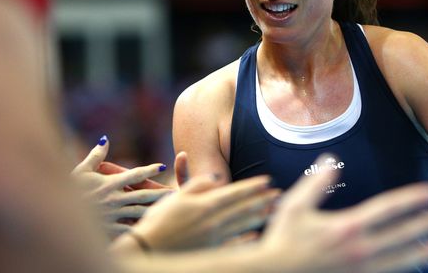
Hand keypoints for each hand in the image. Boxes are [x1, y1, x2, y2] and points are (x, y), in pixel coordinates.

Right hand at [72, 136, 172, 236]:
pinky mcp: (110, 229)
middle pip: (144, 195)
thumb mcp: (80, 170)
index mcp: (110, 183)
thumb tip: (105, 139)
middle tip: (176, 192)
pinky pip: (129, 229)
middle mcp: (115, 199)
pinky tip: (152, 230)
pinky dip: (140, 229)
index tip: (162, 166)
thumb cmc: (68, 190)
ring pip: (140, 213)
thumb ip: (96, 155)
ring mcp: (114, 215)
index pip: (135, 174)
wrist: (56, 215)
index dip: (150, 169)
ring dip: (156, 211)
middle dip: (161, 194)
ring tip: (170, 211)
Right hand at [124, 152, 279, 250]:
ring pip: (243, 225)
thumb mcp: (176, 197)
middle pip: (243, 209)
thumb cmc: (158, 222)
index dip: (252, 186)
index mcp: (205, 205)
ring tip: (274, 211)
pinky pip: (235, 244)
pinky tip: (257, 235)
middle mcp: (213, 222)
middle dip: (262, 200)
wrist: (148, 250)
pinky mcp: (211, 251)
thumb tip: (216, 176)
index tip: (267, 180)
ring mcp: (214, 238)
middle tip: (279, 194)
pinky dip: (247, 239)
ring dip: (260, 216)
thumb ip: (197, 184)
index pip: (235, 193)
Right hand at [261, 155, 427, 272]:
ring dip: (424, 251)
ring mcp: (360, 269)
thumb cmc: (282, 239)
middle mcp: (359, 249)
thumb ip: (316, 183)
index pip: (388, 209)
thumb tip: (330, 160)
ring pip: (402, 260)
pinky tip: (416, 266)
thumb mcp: (294, 205)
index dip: (412, 199)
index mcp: (347, 226)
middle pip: (403, 235)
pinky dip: (404, 269)